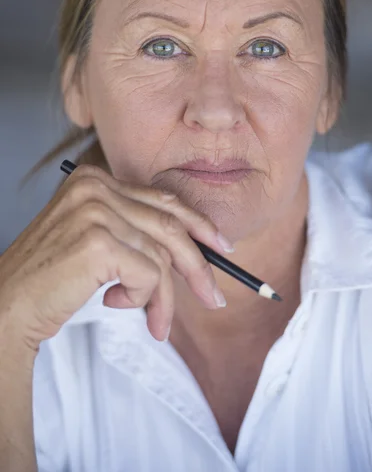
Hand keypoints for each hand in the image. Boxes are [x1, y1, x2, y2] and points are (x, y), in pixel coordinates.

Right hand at [0, 165, 229, 349]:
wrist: (8, 305)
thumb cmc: (52, 278)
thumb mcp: (96, 241)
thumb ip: (135, 232)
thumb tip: (190, 250)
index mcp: (95, 179)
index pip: (161, 198)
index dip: (197, 224)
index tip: (220, 246)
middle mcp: (95, 187)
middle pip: (169, 224)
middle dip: (197, 264)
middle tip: (213, 296)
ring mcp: (96, 211)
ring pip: (161, 256)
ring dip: (163, 297)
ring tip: (154, 321)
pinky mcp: (98, 242)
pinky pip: (148, 274)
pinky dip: (145, 300)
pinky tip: (117, 304)